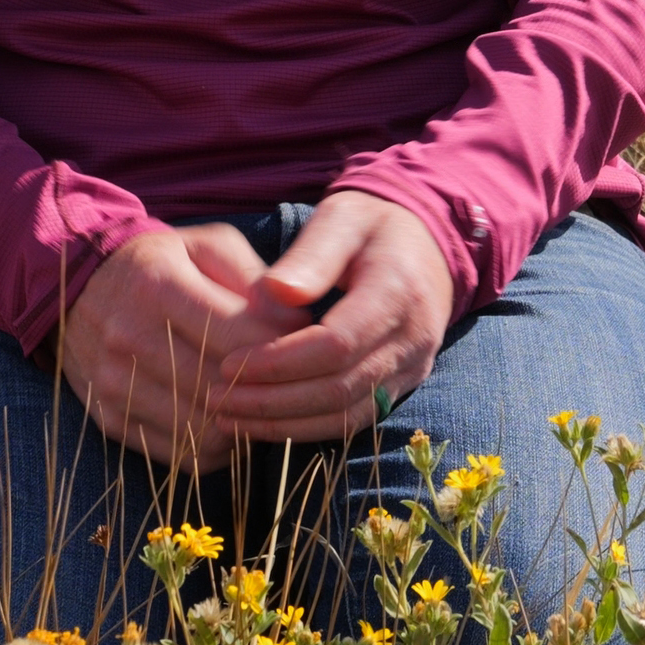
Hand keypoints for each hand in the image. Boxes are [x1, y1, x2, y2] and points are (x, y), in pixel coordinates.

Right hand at [59, 222, 288, 468]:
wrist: (79, 287)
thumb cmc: (161, 265)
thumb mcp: (208, 247)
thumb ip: (255, 279)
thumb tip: (297, 323)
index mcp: (159, 286)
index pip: (238, 335)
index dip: (281, 347)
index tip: (299, 345)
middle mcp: (130, 336)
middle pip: (222, 388)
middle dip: (267, 391)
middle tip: (289, 383)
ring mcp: (115, 383)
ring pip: (204, 431)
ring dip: (243, 426)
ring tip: (259, 405)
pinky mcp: (110, 418)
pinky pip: (179, 455)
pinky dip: (215, 449)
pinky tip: (227, 423)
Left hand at [207, 191, 456, 443]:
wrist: (427, 244)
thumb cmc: (373, 225)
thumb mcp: (343, 217)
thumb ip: (312, 253)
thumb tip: (274, 292)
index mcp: (398, 292)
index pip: (336, 345)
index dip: (279, 361)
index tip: (229, 361)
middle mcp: (413, 339)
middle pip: (339, 389)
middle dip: (273, 401)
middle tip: (216, 398)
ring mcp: (412, 367)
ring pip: (347, 416)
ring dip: (285, 424)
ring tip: (229, 418)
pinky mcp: (402, 385)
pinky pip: (354, 420)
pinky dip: (307, 427)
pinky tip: (264, 423)